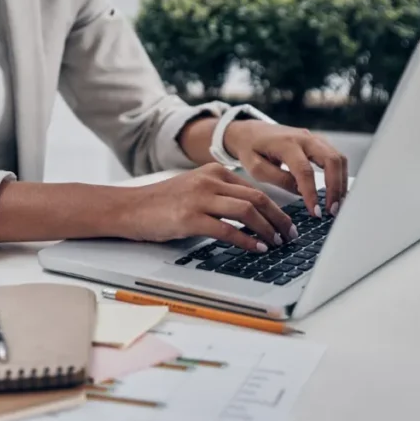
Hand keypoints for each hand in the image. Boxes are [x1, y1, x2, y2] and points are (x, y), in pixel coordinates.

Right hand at [117, 164, 297, 252]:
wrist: (129, 207)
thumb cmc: (162, 204)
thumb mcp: (195, 189)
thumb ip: (220, 195)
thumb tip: (252, 215)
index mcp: (214, 172)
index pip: (256, 188)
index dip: (277, 208)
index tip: (286, 223)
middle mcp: (210, 181)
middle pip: (258, 198)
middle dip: (279, 219)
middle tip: (290, 235)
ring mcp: (200, 198)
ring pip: (247, 211)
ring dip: (267, 229)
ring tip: (276, 243)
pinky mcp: (190, 218)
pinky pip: (227, 229)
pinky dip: (246, 240)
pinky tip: (255, 248)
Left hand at [224, 121, 348, 216]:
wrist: (251, 131)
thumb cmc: (251, 149)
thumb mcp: (256, 168)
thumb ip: (279, 179)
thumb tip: (302, 192)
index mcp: (286, 144)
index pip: (305, 170)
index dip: (312, 193)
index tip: (316, 212)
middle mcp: (304, 138)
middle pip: (331, 160)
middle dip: (336, 187)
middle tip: (333, 210)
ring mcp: (313, 138)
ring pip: (338, 158)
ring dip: (341, 182)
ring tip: (337, 204)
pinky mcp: (318, 142)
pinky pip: (336, 157)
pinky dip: (340, 175)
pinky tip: (336, 191)